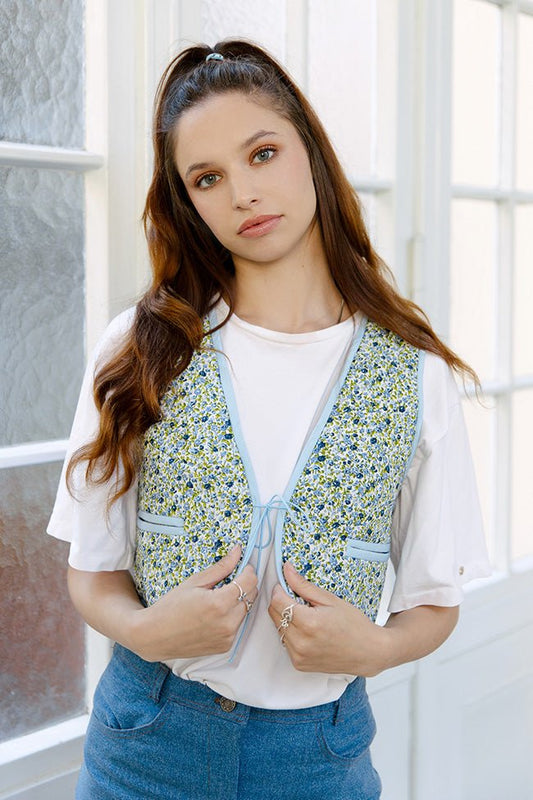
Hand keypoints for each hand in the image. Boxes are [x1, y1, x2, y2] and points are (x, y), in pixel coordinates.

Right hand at [133, 545, 257, 661]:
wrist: (154, 636)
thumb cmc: (171, 606)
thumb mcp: (195, 582)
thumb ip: (221, 567)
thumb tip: (238, 551)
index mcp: (219, 603)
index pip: (250, 581)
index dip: (248, 571)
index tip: (242, 567)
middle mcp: (227, 623)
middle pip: (252, 596)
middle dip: (245, 585)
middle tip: (229, 581)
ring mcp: (227, 637)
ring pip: (246, 611)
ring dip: (239, 601)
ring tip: (218, 598)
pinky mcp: (225, 646)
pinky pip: (238, 626)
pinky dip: (232, 617)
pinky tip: (215, 614)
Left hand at [268, 562, 387, 676]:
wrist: (368, 652)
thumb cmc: (354, 625)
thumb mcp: (330, 600)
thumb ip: (303, 585)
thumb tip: (286, 569)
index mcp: (308, 623)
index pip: (277, 601)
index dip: (279, 590)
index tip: (285, 586)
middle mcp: (300, 642)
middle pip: (274, 615)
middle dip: (281, 603)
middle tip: (299, 600)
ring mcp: (298, 656)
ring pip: (278, 629)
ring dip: (286, 619)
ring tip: (306, 617)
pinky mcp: (298, 664)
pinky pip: (285, 642)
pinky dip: (291, 633)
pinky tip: (308, 631)